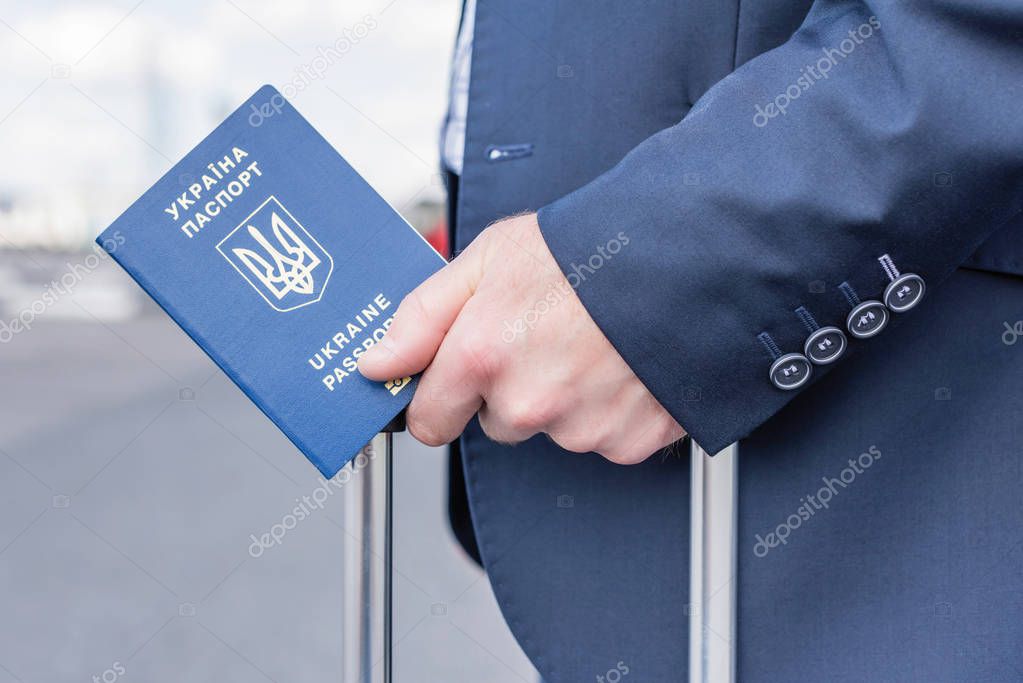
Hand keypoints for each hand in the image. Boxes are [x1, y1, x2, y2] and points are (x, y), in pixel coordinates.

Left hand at [358, 213, 684, 463]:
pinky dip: (609, 409)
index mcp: (482, 358)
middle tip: (545, 336)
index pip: (429, 422)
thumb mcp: (487, 258)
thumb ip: (421, 317)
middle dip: (510, 388)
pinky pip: (602, 437)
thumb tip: (376, 364)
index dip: (441, 398)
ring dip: (563, 398)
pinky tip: (620, 366)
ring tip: (590, 344)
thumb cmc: (589, 249)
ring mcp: (581, 428)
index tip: (457, 381)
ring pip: (551, 429)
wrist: (685, 255)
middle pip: (496, 423)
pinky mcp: (628, 441)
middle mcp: (527, 404)